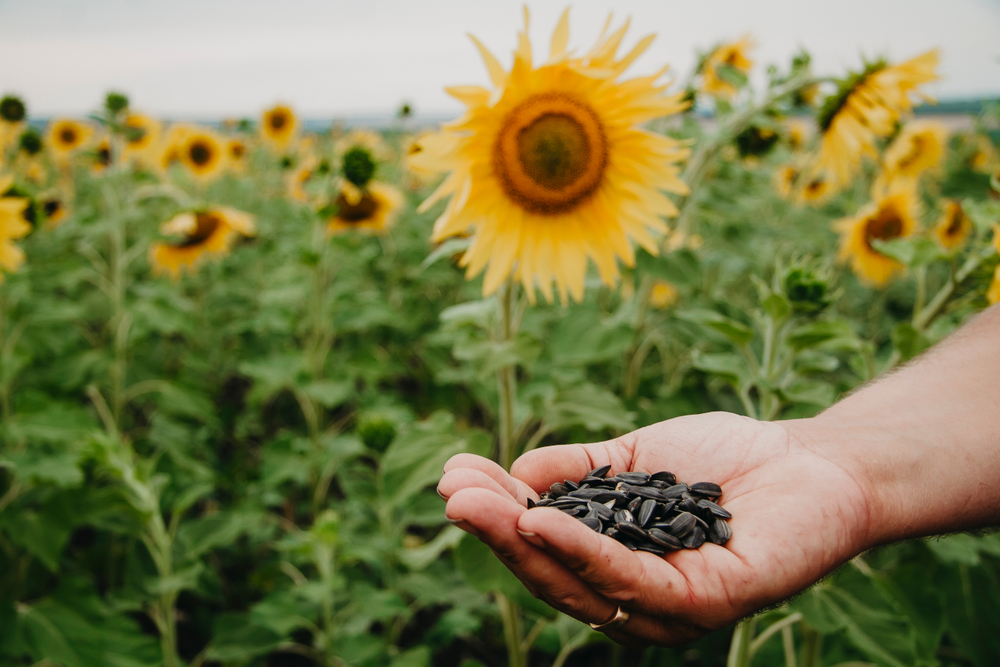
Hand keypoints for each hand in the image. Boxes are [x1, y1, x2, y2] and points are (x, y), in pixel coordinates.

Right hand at [437, 412, 873, 645]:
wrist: (814, 459)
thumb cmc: (724, 461)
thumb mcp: (632, 461)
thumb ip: (577, 469)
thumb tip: (514, 473)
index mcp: (614, 565)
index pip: (543, 549)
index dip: (497, 516)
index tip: (455, 474)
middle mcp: (636, 597)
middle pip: (551, 574)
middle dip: (497, 532)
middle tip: (451, 490)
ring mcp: (670, 608)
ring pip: (581, 585)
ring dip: (524, 543)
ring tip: (478, 502)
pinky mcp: (706, 605)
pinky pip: (633, 583)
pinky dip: (583, 553)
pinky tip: (544, 521)